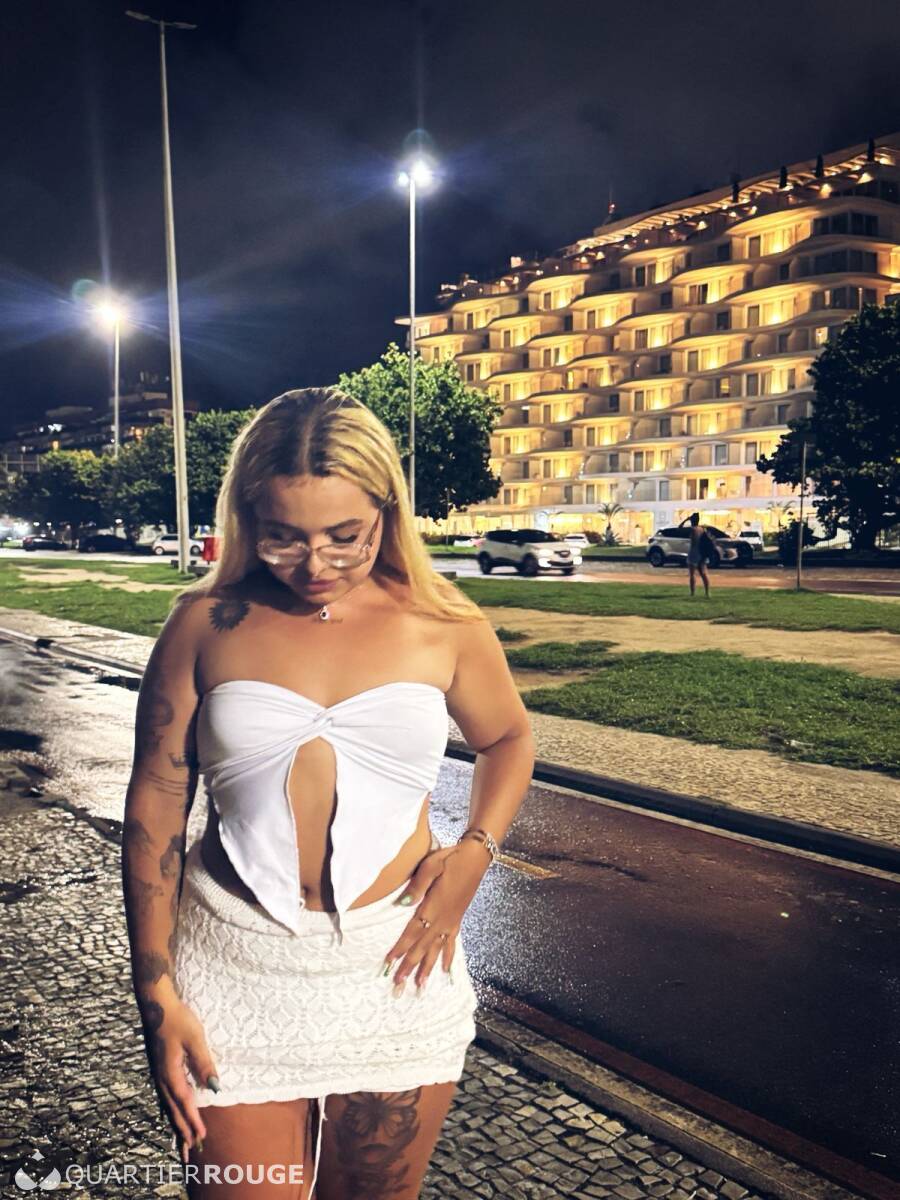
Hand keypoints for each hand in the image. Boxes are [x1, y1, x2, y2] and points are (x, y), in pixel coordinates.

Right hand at [138, 996, 219, 1163]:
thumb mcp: (195, 1038)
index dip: (193, 1121)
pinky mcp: (159, 1068)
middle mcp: (161, 1077)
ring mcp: (158, 1073)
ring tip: (183, 1142)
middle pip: (173, 1110)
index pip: (184, 1102)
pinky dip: (171, 1111)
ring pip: (168, 1106)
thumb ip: (204, 1064)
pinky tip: (173, 1115)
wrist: (156, 1004)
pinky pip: (165, 1097)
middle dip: (183, 1131)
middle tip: (191, 1153)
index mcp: (169, 1073)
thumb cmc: (177, 1018)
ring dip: (177, 1124)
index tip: (201, 1137)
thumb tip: (215, 1088)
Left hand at [383, 840, 490, 991]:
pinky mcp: (457, 919)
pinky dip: (447, 958)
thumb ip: (417, 885)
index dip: (400, 948)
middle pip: (422, 947)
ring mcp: (451, 921)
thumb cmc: (450, 858)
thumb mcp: (431, 865)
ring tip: (419, 986)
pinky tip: (445, 970)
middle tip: (398, 984)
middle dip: (409, 966)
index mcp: (433, 907)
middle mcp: (442, 919)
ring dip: (426, 968)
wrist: (476, 858)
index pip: (412, 932)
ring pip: (436, 950)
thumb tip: (402, 903)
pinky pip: (451, 944)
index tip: (389, 963)